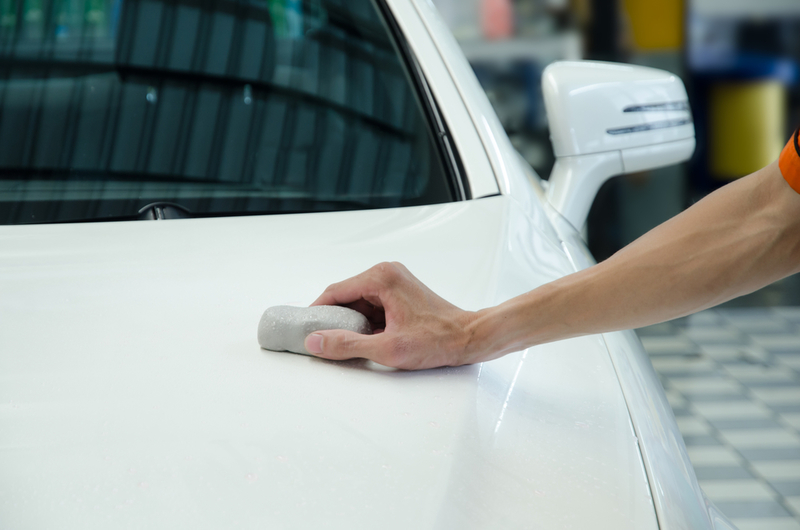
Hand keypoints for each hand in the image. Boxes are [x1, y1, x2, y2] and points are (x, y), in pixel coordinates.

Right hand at [304, 262, 477, 369]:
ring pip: (358, 302)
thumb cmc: (437, 340)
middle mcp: (387, 273)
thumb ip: (347, 345)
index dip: (317, 312)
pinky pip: (372, 305)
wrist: (470, 337)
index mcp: (381, 278)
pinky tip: (367, 340)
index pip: (335, 292)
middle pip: (346, 296)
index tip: (305, 329)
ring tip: (348, 345)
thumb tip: (315, 342)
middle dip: (334, 319)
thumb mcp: (387, 349)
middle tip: (324, 342)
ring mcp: (395, 281)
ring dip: (351, 322)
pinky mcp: (400, 292)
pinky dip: (366, 322)